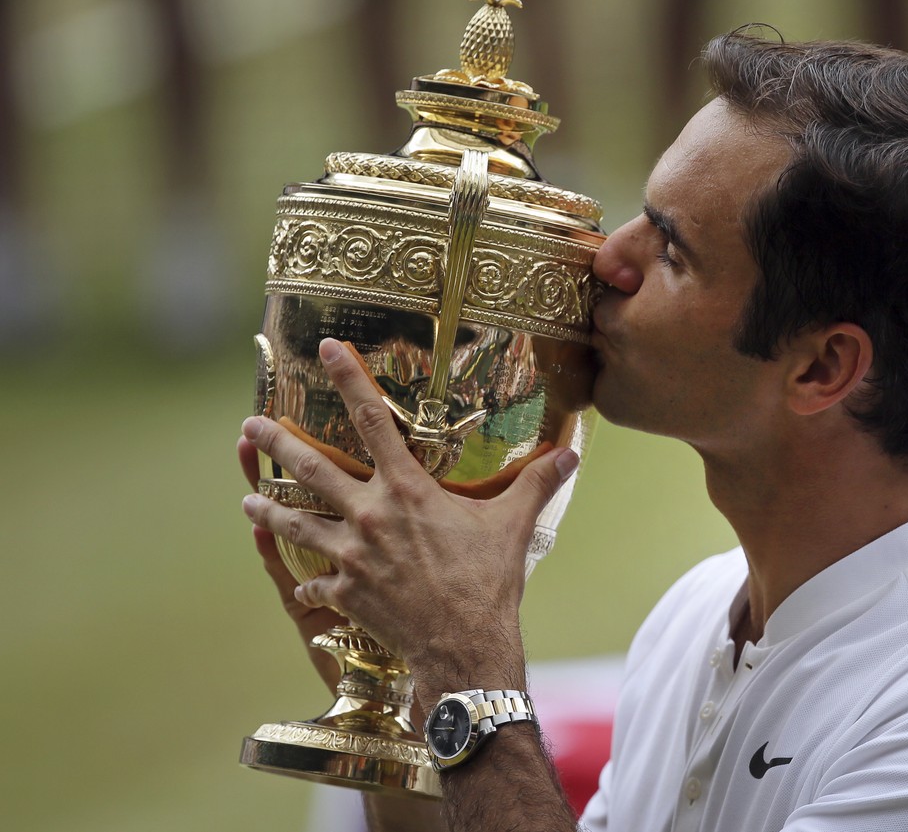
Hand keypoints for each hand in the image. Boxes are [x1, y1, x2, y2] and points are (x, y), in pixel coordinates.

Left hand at [239, 337, 579, 699]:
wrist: (464, 644)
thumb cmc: (488, 581)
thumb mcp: (513, 525)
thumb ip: (537, 483)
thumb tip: (572, 453)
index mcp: (407, 489)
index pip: (372, 420)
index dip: (348, 379)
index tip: (326, 349)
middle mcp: (370, 514)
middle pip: (311, 468)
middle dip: (277, 443)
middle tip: (250, 426)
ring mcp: (351, 555)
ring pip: (295, 524)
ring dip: (269, 510)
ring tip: (249, 501)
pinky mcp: (345, 592)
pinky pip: (314, 585)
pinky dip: (308, 584)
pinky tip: (300, 584)